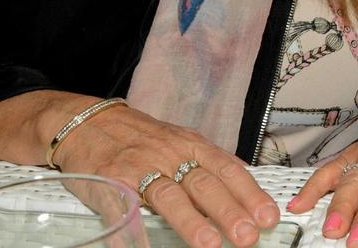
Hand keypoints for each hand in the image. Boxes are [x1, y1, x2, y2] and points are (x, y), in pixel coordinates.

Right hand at [53, 99, 278, 247]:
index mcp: (191, 145)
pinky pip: (124, 208)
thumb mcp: (181, 141)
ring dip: (191, 222)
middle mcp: (169, 155)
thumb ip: (209, 163)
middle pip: (204, 184)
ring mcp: (139, 169)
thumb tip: (246, 184)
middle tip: (248, 236)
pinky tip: (144, 246)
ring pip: (170, 196)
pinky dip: (135, 229)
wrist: (88, 122)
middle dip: (229, 212)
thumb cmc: (142, 137)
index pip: (228, 170)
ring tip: (210, 245)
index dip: (250, 194)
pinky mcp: (110, 183)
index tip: (268, 216)